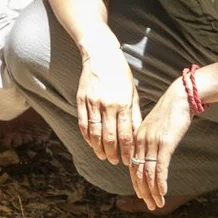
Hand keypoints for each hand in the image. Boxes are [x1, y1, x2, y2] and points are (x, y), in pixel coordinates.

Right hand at [73, 55, 139, 169]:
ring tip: (103, 156)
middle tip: (114, 162)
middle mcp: (108, 105)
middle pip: (109, 137)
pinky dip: (87, 136)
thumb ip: (134, 115)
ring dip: (98, 148)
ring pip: (94, 133)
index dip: (126, 151)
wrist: (101, 55)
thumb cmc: (121, 75)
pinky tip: (91, 143)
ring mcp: (93, 102)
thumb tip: (136, 136)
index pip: (125, 135)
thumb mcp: (133, 93)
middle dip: (112, 153)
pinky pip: (83, 123)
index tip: (128, 161)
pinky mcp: (81, 99)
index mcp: (124, 104)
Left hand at [129, 83, 193, 211]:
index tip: (141, 195)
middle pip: (139, 172)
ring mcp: (152, 143)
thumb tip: (152, 155)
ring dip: (153, 191)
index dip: (137, 182)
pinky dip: (160, 182)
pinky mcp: (165, 143)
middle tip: (149, 205)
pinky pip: (160, 167)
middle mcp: (141, 141)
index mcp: (137, 138)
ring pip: (149, 173)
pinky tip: (162, 193)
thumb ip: (151, 141)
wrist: (180, 97)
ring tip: (157, 204)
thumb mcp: (156, 128)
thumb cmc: (170, 112)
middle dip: (143, 192)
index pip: (133, 165)